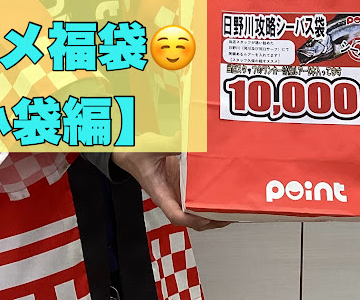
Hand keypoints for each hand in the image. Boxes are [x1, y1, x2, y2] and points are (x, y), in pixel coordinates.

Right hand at [112, 152, 229, 231]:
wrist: (128, 151)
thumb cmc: (135, 154)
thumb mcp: (152, 147)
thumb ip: (169, 143)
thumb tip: (188, 138)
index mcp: (160, 193)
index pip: (177, 215)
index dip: (193, 220)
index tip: (208, 218)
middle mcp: (170, 196)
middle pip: (192, 218)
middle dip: (211, 221)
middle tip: (230, 216)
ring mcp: (176, 191)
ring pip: (196, 210)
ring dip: (212, 212)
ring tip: (231, 209)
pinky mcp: (180, 183)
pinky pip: (196, 196)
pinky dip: (208, 198)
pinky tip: (221, 193)